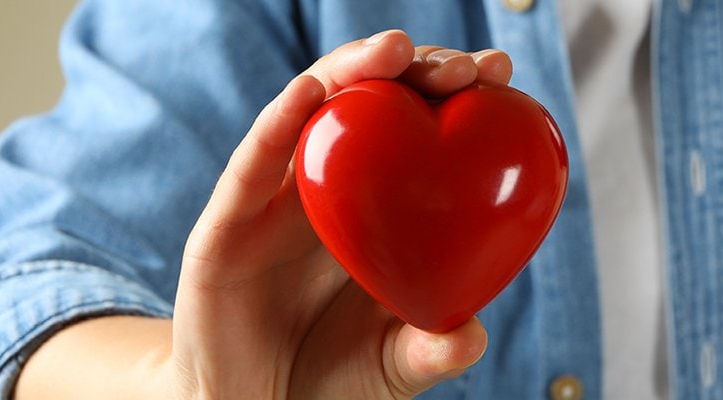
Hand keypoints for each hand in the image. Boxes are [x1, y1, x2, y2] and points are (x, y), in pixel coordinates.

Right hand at [175, 29, 511, 397]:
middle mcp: (322, 191)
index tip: (499, 73)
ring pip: (308, 114)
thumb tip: (474, 335)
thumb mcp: (393, 368)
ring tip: (395, 51)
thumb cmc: (327, 380)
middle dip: (413, 71)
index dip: (450, 94)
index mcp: (371, 209)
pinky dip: (278, 123)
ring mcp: (270, 203)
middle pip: (366, 105)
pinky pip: (251, 167)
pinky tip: (309, 92)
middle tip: (460, 65)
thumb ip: (431, 351)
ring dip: (350, 72)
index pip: (413, 130)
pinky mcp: (224, 228)